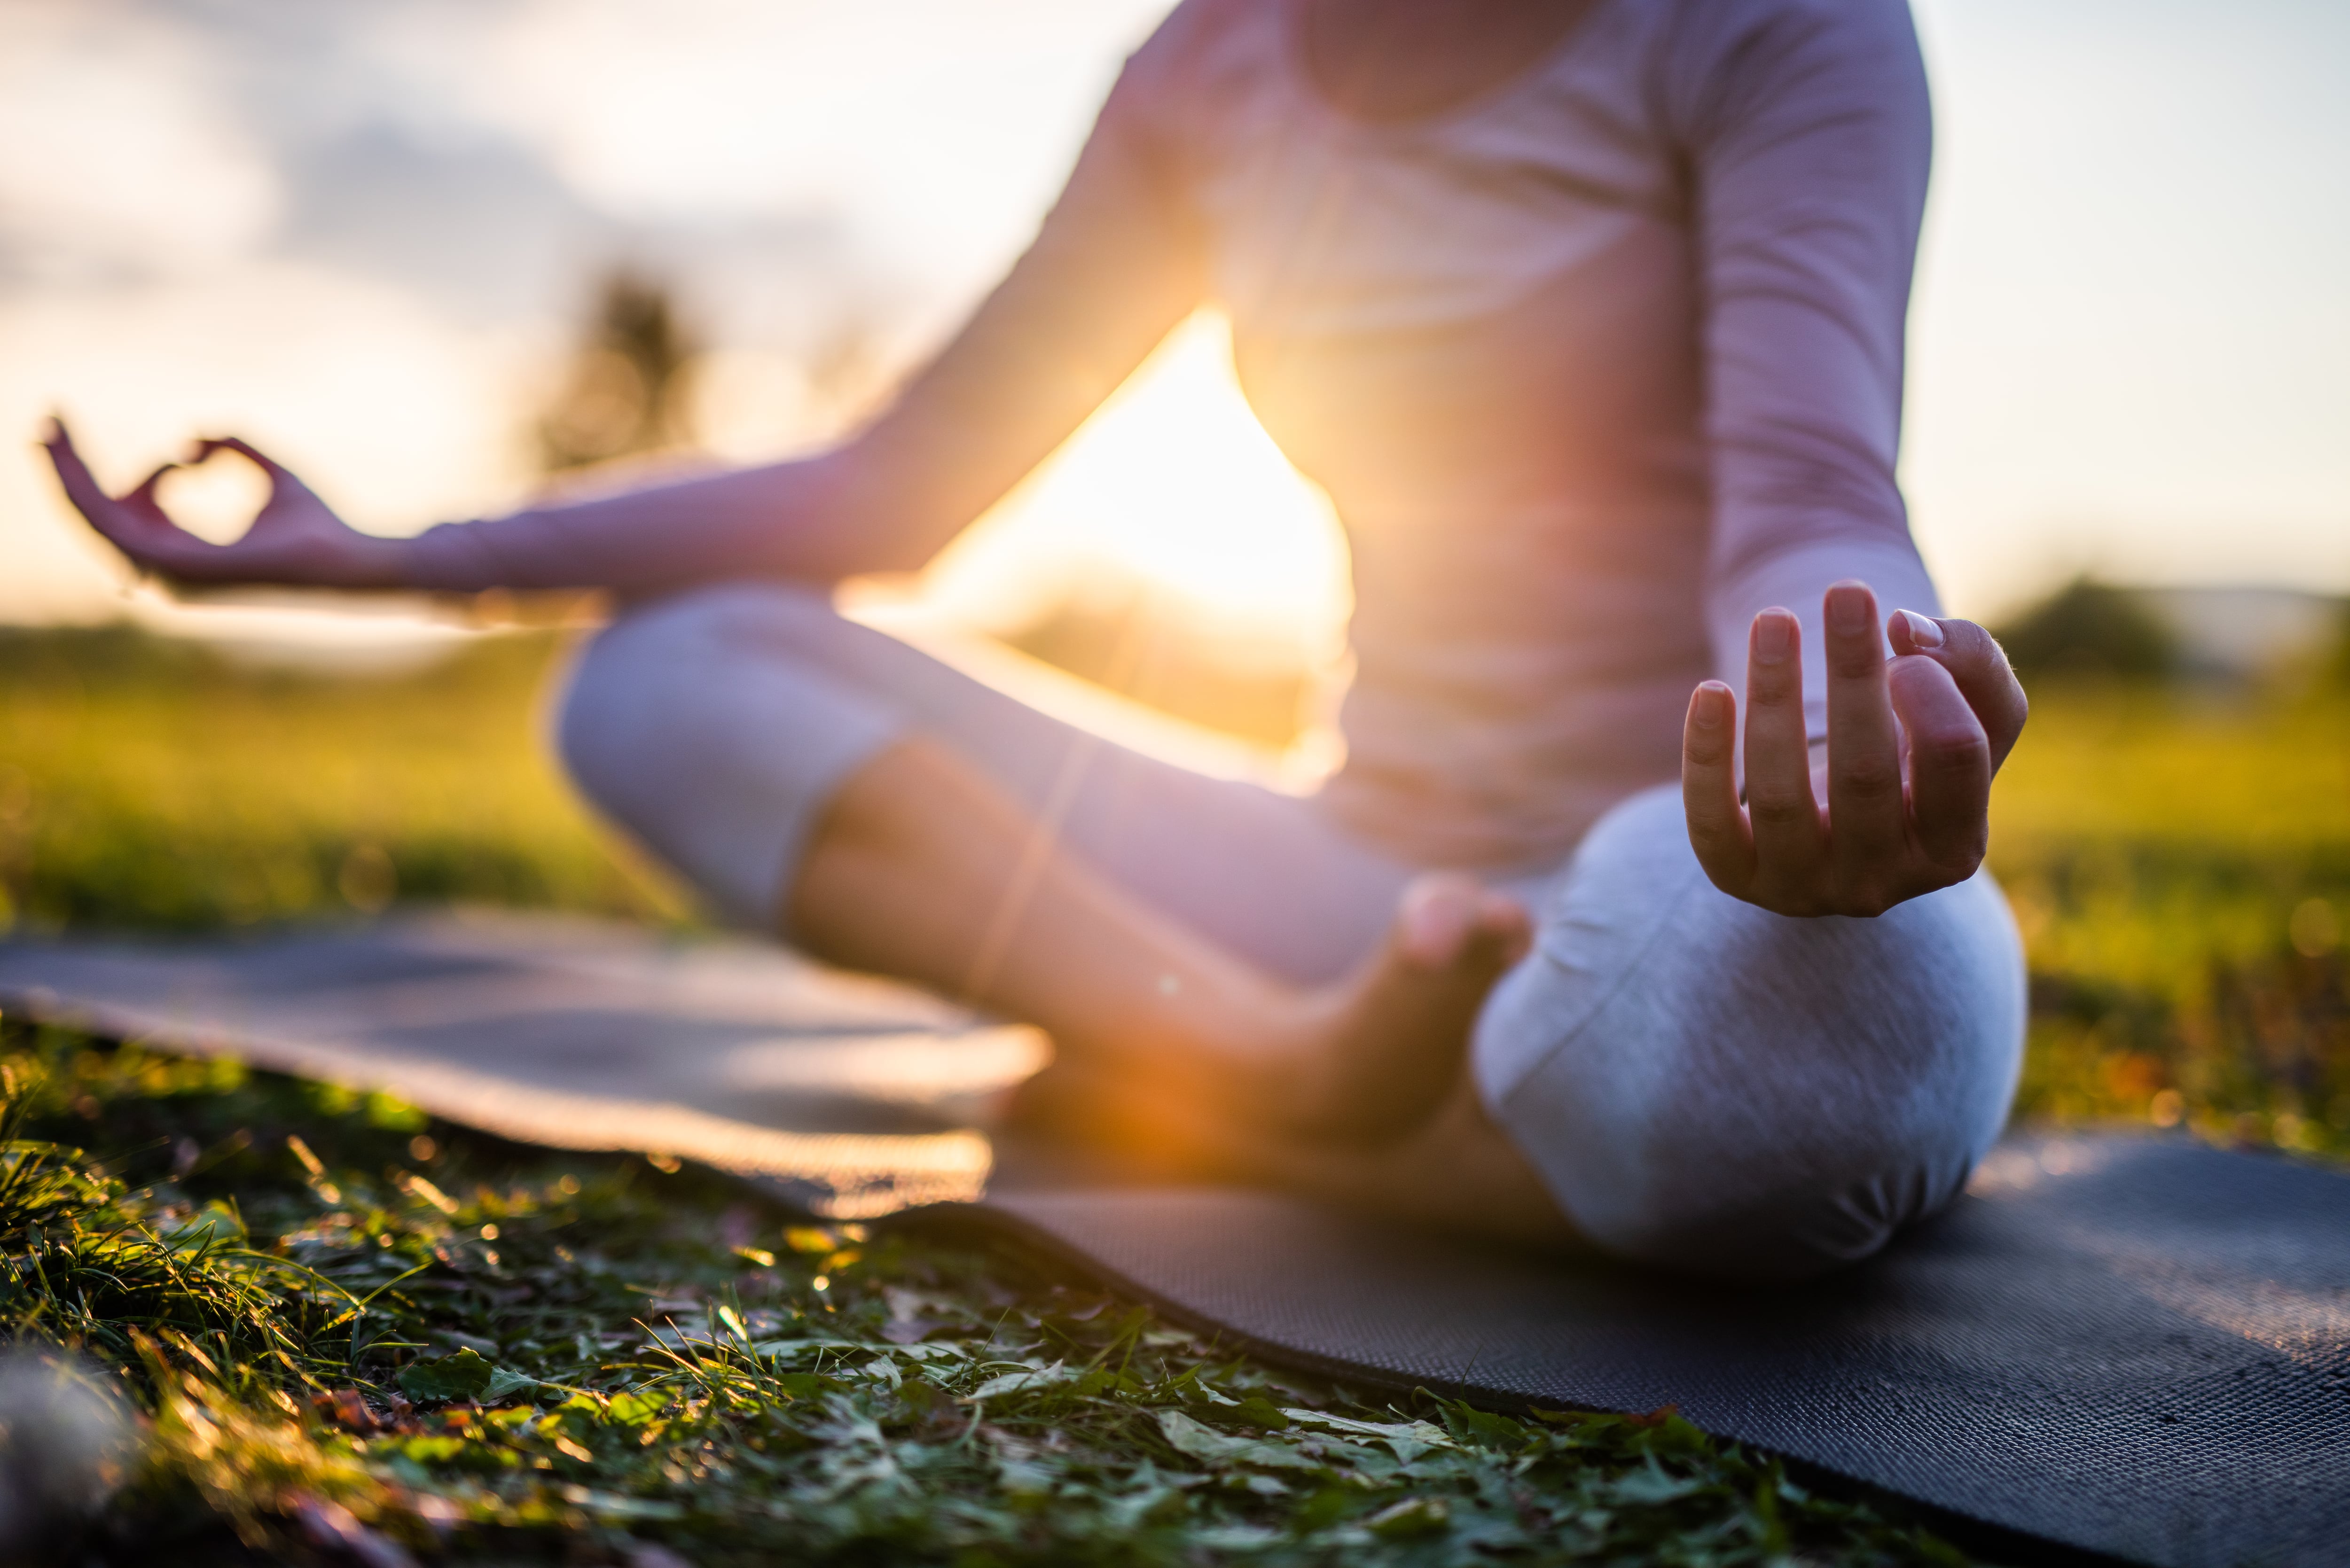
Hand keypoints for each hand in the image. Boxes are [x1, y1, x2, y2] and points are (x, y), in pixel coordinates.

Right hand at [39, 417, 409, 589]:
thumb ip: (230, 446)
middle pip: (97, 518)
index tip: (73, 426)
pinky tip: (71, 452)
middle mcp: (169, 571)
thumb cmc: (317, 522)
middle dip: (65, 471)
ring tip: (53, 429)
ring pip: (96, 520)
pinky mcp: (177, 566)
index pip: (124, 511)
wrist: (350, 553)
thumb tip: (191, 436)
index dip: (97, 472)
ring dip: (69, 473)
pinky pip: (113, 526)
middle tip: (47, 422)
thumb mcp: (269, 469)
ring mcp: (171, 574)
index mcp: (184, 555)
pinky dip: (87, 489)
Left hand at [1681, 580, 2026, 916]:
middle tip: (1845, 592)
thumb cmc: (1914, 758)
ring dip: (1773, 698)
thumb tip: (1905, 628)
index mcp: (1954, 849)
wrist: (1843, 825)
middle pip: (1864, 774)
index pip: (1954, 758)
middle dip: (1852, 675)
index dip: (1932, 689)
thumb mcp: (1970, 712)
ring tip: (1773, 620)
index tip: (1903, 639)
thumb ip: (1970, 661)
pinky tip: (1711, 690)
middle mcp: (1880, 883)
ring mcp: (1804, 888)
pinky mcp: (1737, 878)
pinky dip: (1706, 755)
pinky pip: (1711, 822)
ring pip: (1780, 795)